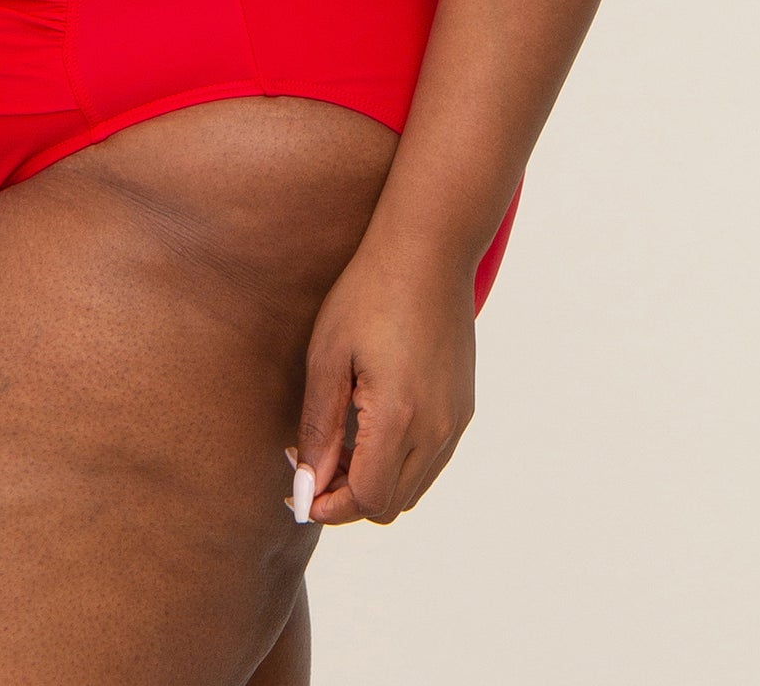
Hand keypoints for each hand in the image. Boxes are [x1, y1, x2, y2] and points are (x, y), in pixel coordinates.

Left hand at [289, 245, 476, 525]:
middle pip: (390, 505)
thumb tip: (307, 485)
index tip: (296, 488)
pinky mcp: (463, 409)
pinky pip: (431, 462)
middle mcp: (437, 430)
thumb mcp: (327, 358)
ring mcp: (455, 422)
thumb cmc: (369, 294)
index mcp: (399, 418)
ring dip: (374, 481)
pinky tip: (370, 425)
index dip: (327, 506)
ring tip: (338, 441)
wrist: (428, 253)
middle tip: (312, 460)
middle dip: (346, 496)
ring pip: (412, 489)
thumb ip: (319, 429)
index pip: (366, 500)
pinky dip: (399, 463)